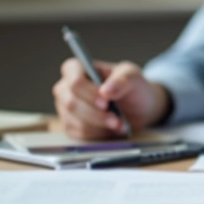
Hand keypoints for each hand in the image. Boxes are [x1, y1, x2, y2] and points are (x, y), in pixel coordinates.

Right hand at [52, 59, 170, 139]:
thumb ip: (122, 80)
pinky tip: (112, 130)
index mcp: (75, 69)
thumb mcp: (133, 77)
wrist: (138, 108)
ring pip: (75, 122)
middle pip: (71, 103)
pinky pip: (80, 134)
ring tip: (120, 124)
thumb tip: (106, 91)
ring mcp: (65, 109)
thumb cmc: (131, 86)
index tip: (106, 102)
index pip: (73, 80)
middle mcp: (65, 88)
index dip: (88, 92)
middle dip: (96, 114)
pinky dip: (99, 134)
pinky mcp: (70, 126)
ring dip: (100, 126)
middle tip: (117, 119)